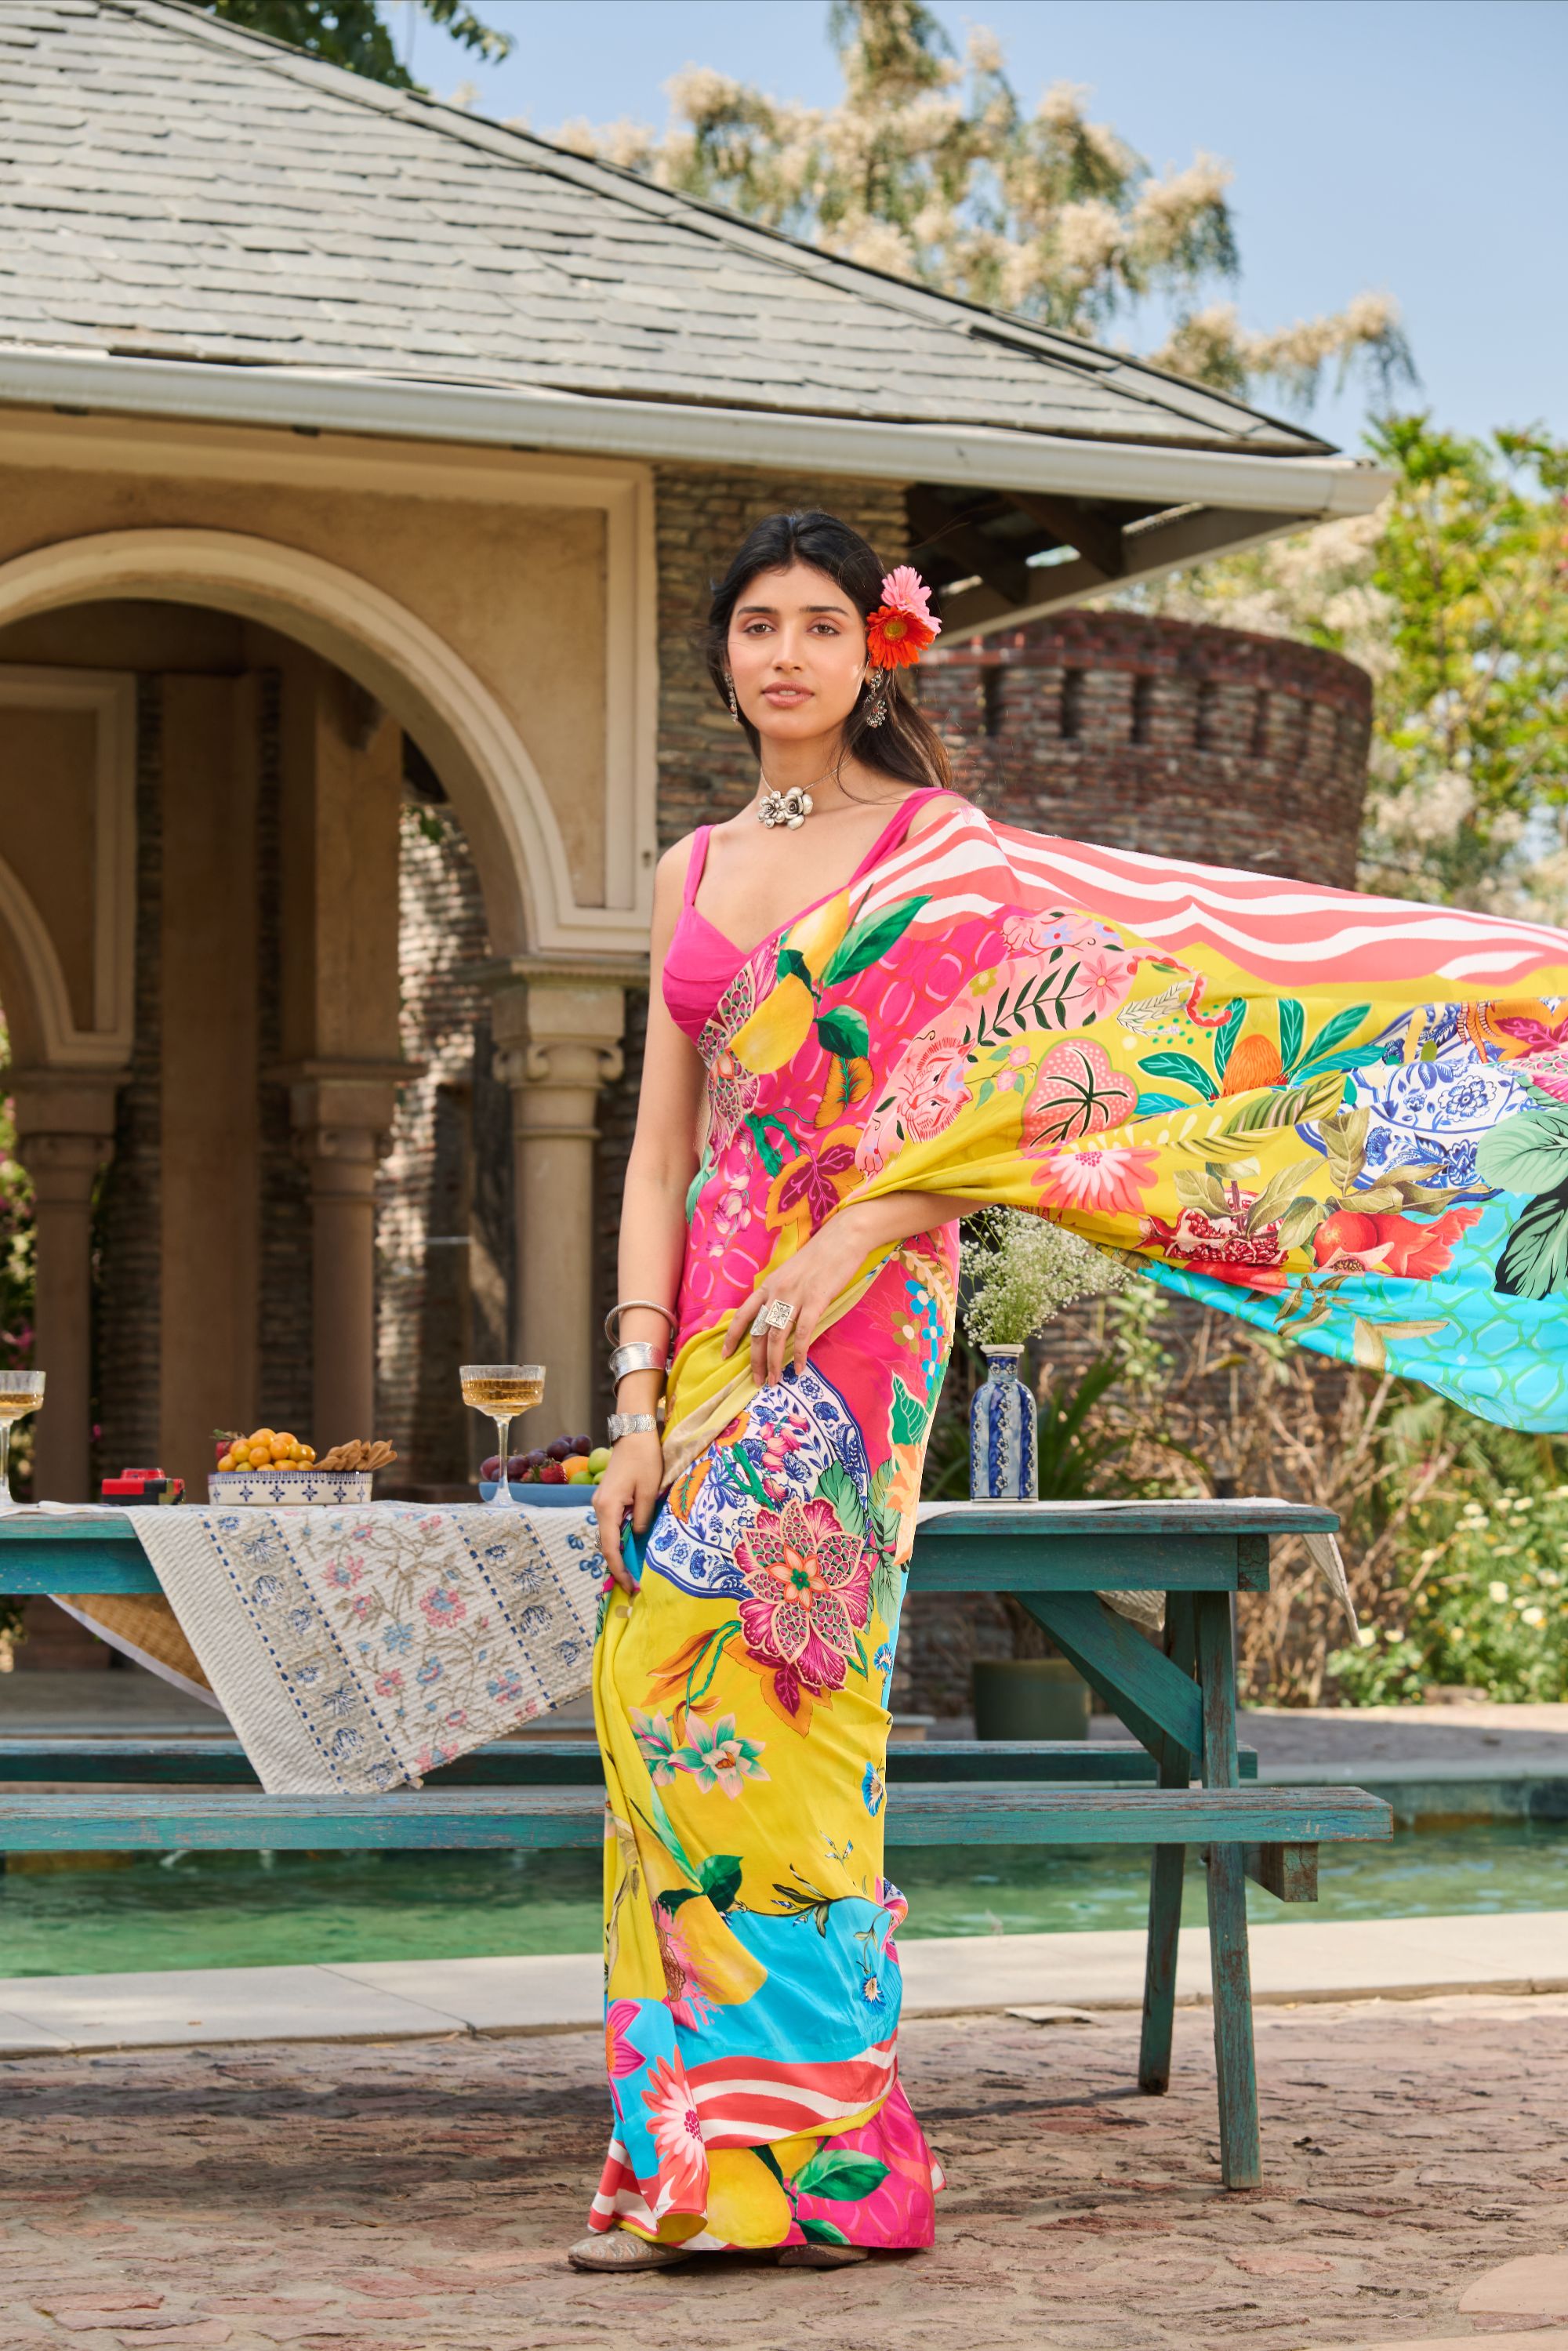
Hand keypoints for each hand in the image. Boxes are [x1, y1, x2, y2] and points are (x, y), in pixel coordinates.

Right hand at [592, 1431, 662, 1594]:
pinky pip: (612, 1525)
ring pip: (608, 1535)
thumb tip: (638, 1537)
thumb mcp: (649, 1490)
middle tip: (634, 1585)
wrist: (635, 1433)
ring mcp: (601, 1502)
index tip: (631, 1585)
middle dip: (619, 1566)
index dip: (619, 1568)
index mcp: (608, 1507)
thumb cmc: (644, 1459)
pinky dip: (620, 1540)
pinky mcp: (608, 1498)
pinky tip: (631, 1549)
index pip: (610, 1546)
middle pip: (606, 1544)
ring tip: (634, 1572)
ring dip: (620, 1554)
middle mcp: (599, 1507)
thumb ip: (643, 1518)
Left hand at [722, 1208, 878, 1388]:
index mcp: (767, 1285)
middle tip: (757, 1382)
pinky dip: (800, 1354)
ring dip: (774, 1363)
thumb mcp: (790, 1273)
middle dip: (756, 1361)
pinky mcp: (816, 1300)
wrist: (842, 1239)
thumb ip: (780, 1294)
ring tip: (775, 1381)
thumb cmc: (819, 1257)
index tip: (726, 1355)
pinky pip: (803, 1333)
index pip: (743, 1314)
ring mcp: (795, 1296)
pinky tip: (800, 1368)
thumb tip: (776, 1318)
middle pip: (759, 1332)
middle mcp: (776, 1292)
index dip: (732, 1337)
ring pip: (777, 1337)